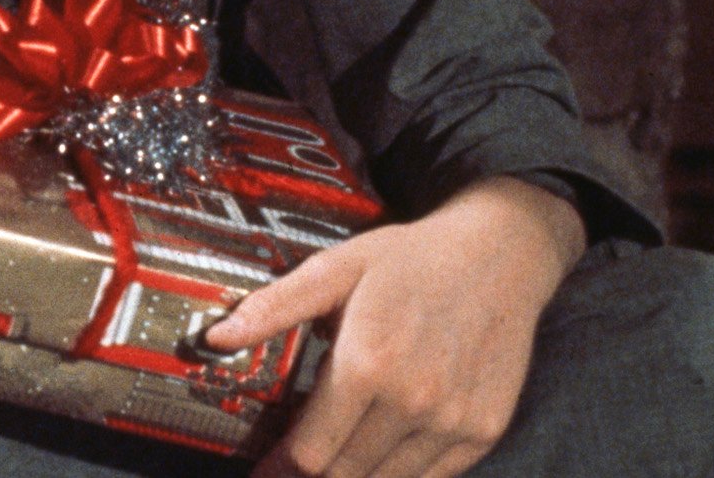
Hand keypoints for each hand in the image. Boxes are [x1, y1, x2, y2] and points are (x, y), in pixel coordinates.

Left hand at [208, 175, 583, 477]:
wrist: (498, 257)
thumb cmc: (406, 260)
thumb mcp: (333, 269)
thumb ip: (273, 308)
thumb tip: (215, 338)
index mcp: (367, 364)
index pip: (313, 450)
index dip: (283, 466)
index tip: (265, 470)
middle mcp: (413, 403)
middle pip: (347, 474)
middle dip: (313, 474)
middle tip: (288, 468)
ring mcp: (453, 423)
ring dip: (355, 475)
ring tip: (332, 458)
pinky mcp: (484, 431)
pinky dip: (400, 473)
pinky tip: (378, 456)